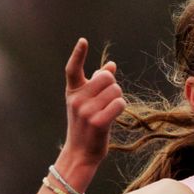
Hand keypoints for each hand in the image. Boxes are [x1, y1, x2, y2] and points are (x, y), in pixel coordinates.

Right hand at [62, 37, 122, 169]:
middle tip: (107, 99)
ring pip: (115, 90)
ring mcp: (86, 111)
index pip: (73, 69)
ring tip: (108, 111)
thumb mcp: (86, 103)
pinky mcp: (98, 122)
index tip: (83, 41)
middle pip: (106, 77)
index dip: (78, 54)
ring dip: (118, 98)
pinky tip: (113, 116)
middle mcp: (77, 99)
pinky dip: (121, 108)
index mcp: (72, 92)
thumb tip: (111, 65)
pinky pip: (119, 104)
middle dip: (112, 86)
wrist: (80, 153)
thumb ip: (96, 83)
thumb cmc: (86, 125)